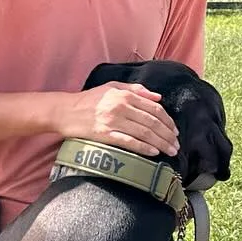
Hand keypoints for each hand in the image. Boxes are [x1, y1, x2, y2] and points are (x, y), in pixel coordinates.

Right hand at [60, 83, 177, 156]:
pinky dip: (143, 148)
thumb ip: (136, 90)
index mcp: (124, 95)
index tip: (175, 130)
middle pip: (152, 122)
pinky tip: (153, 153)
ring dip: (160, 143)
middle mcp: (121, 107)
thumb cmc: (89, 100)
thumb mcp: (112, 87)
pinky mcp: (105, 135)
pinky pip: (129, 142)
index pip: (154, 108)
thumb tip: (159, 97)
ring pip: (144, 133)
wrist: (65, 111)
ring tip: (170, 151)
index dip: (168, 120)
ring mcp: (113, 121)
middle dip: (167, 134)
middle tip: (176, 145)